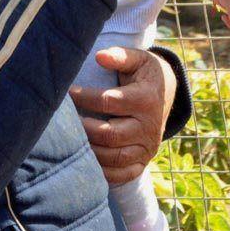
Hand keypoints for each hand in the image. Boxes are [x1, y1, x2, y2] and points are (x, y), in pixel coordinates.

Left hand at [69, 47, 175, 184]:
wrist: (166, 93)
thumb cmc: (144, 73)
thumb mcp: (138, 59)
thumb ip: (120, 56)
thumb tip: (99, 56)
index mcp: (146, 99)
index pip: (109, 102)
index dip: (84, 98)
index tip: (65, 92)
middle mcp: (148, 127)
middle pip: (110, 135)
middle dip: (83, 129)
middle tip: (63, 122)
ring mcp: (147, 147)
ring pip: (115, 158)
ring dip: (89, 152)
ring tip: (69, 141)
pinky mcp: (144, 161)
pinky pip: (124, 174)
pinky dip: (104, 173)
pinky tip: (85, 162)